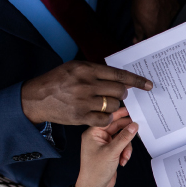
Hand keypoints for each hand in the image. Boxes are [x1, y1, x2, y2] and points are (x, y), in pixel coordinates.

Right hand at [21, 60, 152, 125]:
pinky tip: (100, 114)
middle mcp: (86, 84)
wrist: (36, 98)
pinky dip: (106, 118)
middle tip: (117, 95)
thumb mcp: (74, 67)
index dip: (136, 81)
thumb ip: (96, 71)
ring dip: (112, 106)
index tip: (148, 85)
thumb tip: (119, 77)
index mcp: (86, 69)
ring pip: (113, 105)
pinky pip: (105, 119)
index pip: (119, 75)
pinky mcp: (80, 116)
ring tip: (102, 104)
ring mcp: (83, 101)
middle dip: (122, 95)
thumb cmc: (57, 81)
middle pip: (119, 91)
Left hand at [74, 107, 137, 186]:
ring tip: (125, 156)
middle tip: (136, 130)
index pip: (108, 119)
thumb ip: (124, 137)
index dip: (120, 115)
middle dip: (126, 134)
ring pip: (121, 138)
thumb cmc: (96, 170)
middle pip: (116, 128)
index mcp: (93, 133)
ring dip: (126, 147)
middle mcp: (98, 137)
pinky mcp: (110, 152)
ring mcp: (104, 145)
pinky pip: (121, 146)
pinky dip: (124, 153)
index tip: (131, 111)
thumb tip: (134, 125)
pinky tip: (122, 161)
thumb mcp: (112, 152)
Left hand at [132, 0, 178, 41]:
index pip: (153, 43)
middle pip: (162, 36)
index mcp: (154, 31)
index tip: (146, 42)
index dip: (150, 44)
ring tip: (157, 19)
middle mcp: (165, 26)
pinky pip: (174, 17)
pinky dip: (169, 18)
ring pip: (169, 27)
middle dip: (156, 35)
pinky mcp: (176, 9)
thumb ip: (138, 32)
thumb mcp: (136, 17)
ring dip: (163, 26)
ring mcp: (172, 18)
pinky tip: (164, 13)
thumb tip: (137, 40)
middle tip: (151, 31)